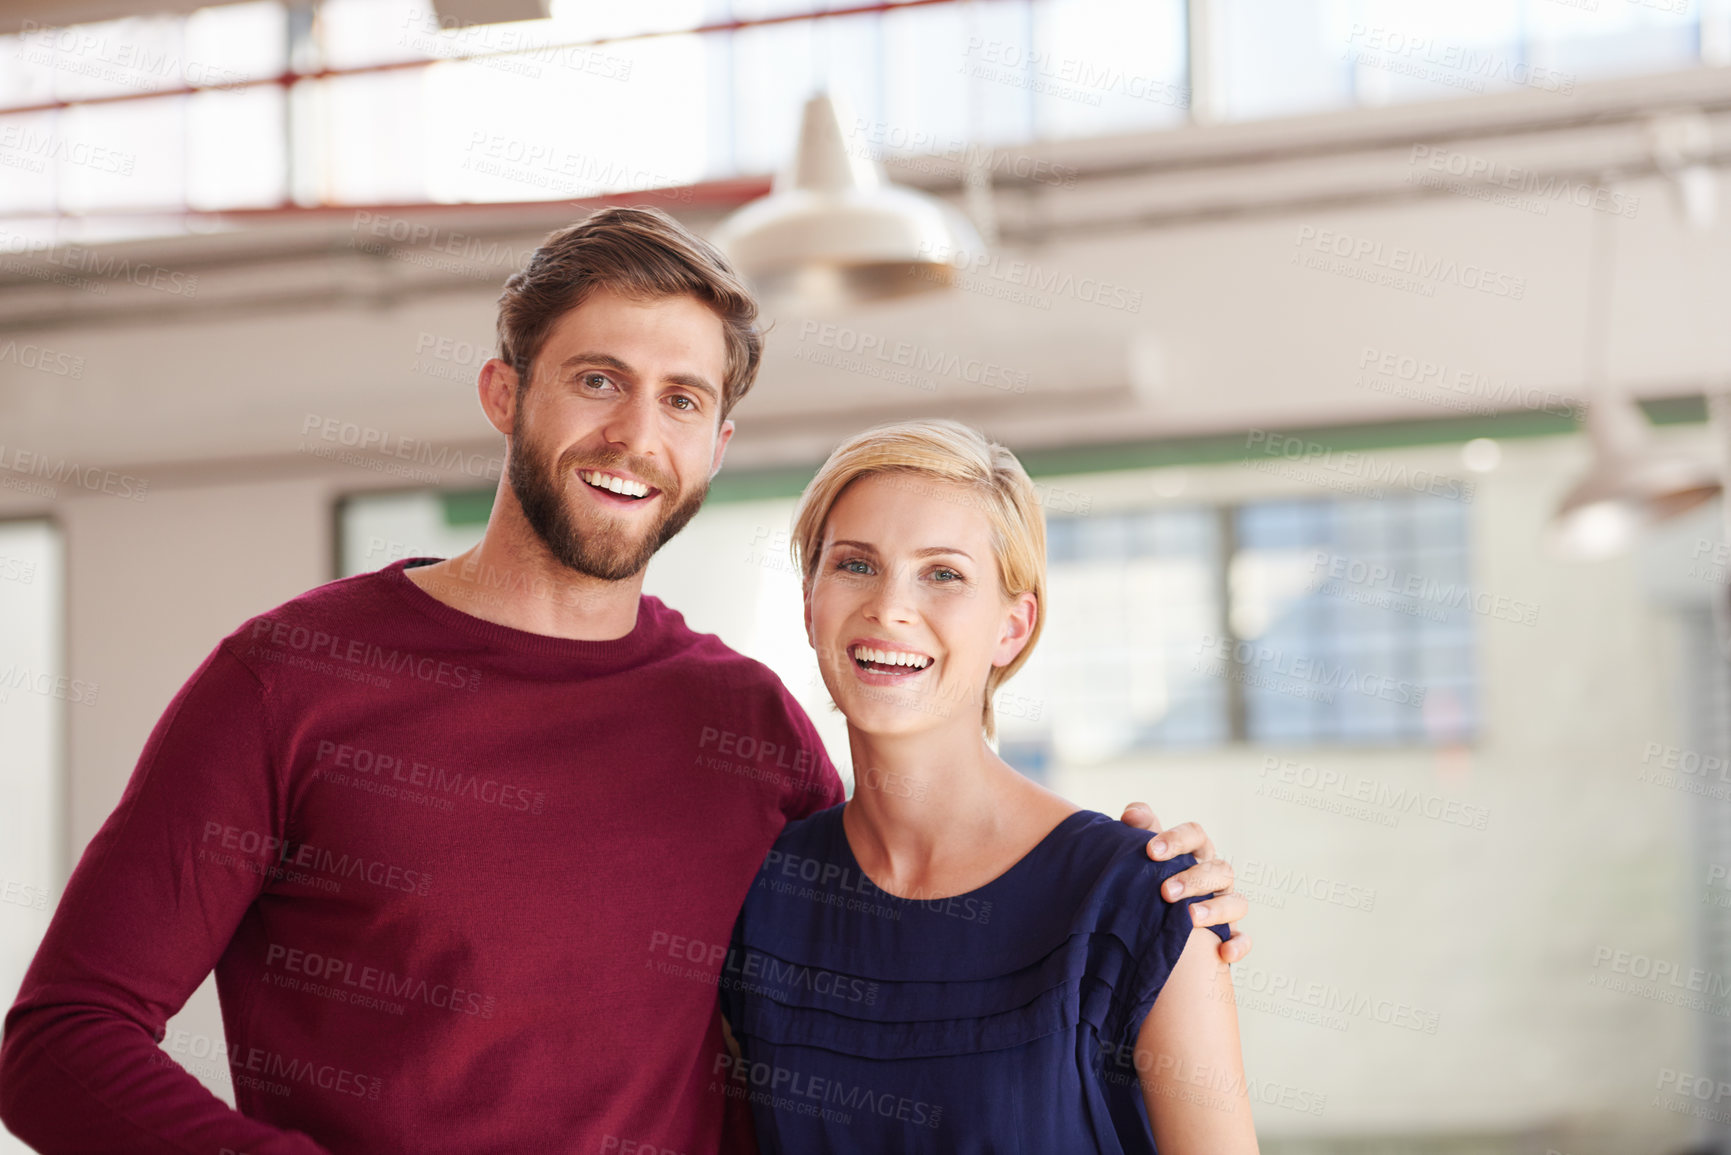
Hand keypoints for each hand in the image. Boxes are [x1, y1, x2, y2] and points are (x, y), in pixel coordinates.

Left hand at [1119, 802, 1250, 963]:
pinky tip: (1223, 953)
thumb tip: (1131, 814)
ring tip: (1190, 918)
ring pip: (1236, 902)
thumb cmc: (1152, 877)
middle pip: (1219, 869)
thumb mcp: (1145, 853)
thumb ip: (1139, 829)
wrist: (1154, 922)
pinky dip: (1238, 945)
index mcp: (1195, 851)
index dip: (1176, 840)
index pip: (1195, 835)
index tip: (1151, 852)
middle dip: (1193, 879)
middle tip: (1165, 892)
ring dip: (1215, 909)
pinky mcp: (1229, 934)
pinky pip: (1243, 939)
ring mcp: (1226, 905)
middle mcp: (1215, 876)